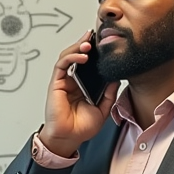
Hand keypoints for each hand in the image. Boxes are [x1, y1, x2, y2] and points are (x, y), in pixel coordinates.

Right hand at [38, 31, 118, 157]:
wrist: (69, 138)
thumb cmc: (81, 127)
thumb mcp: (103, 108)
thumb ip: (109, 93)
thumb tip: (116, 77)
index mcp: (84, 85)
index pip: (90, 63)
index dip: (96, 52)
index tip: (105, 43)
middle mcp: (74, 81)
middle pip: (78, 55)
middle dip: (86, 43)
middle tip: (96, 35)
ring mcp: (64, 81)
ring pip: (69, 56)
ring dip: (78, 47)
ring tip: (89, 43)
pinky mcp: (56, 83)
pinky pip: (62, 65)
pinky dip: (71, 57)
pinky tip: (82, 56)